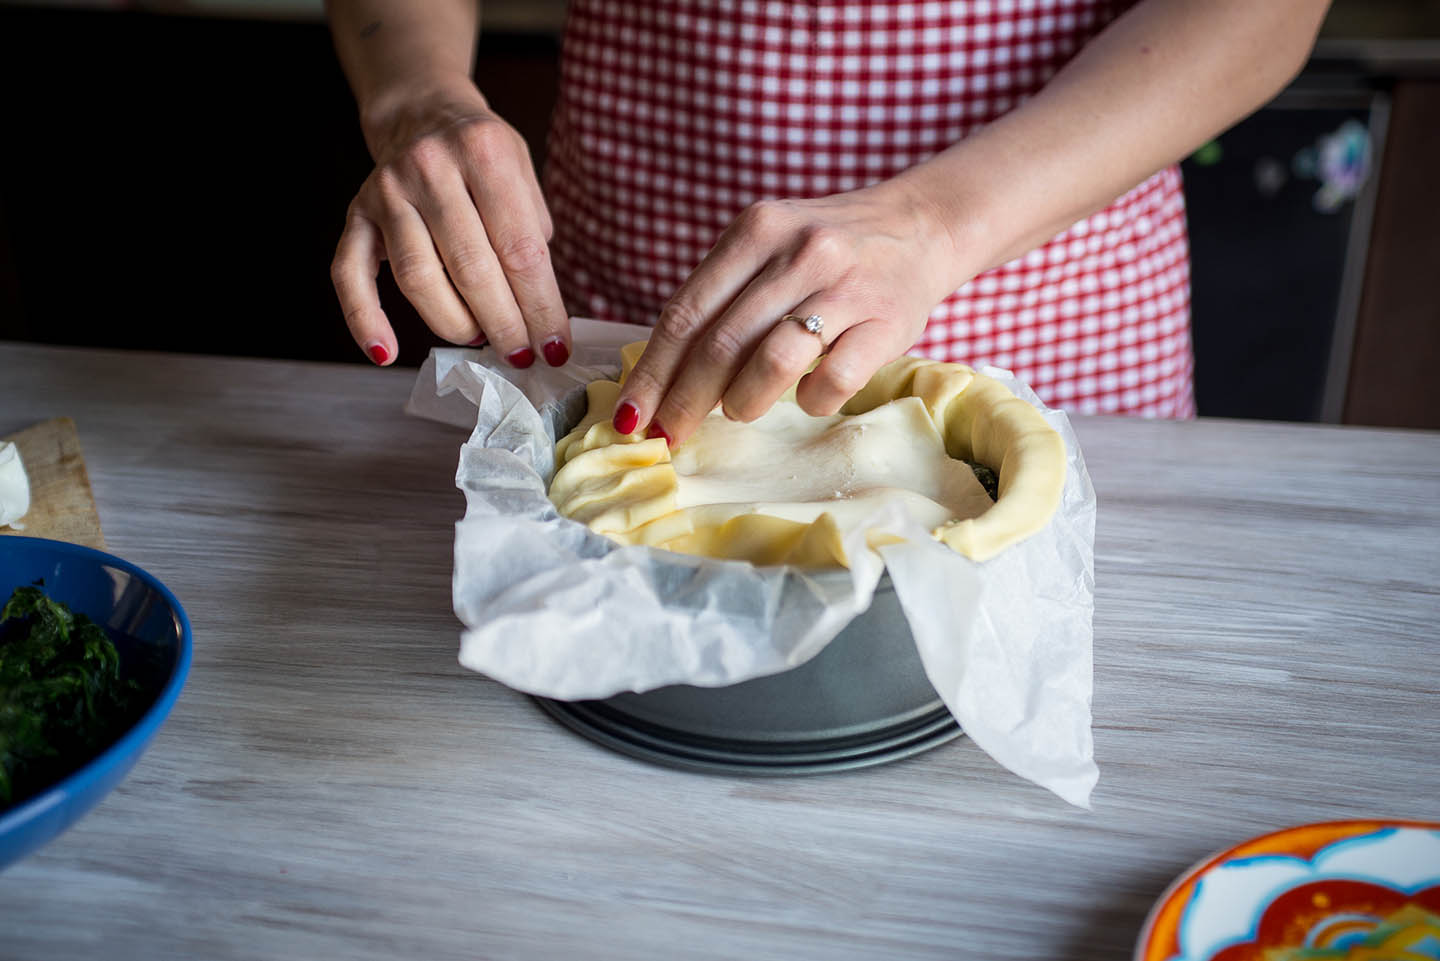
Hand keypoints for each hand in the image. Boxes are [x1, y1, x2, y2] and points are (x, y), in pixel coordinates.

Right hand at [330, 76, 570, 367]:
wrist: (421, 113)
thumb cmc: (480, 156)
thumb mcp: (522, 172)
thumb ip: (532, 232)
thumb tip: (541, 313)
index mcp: (484, 152)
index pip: (519, 248)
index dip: (541, 306)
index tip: (554, 345)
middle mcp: (430, 166)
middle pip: (470, 267)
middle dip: (503, 324)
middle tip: (520, 354)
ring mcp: (387, 191)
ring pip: (418, 277)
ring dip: (453, 323)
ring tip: (479, 340)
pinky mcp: (356, 214)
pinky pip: (350, 274)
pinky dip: (365, 320)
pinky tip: (387, 353)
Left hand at [612, 179, 965, 444]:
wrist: (920, 228)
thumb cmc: (826, 252)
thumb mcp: (767, 247)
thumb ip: (720, 297)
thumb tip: (660, 379)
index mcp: (756, 229)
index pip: (686, 312)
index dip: (652, 372)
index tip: (631, 417)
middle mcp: (799, 251)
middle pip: (720, 343)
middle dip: (685, 400)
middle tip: (669, 434)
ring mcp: (845, 286)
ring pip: (772, 361)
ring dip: (742, 401)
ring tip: (738, 410)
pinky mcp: (886, 322)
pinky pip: (832, 380)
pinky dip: (809, 401)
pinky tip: (807, 397)